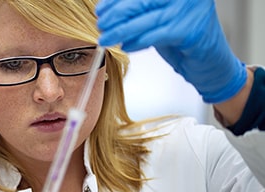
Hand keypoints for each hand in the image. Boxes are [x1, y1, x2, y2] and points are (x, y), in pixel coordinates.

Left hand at [96, 0, 246, 102]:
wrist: (212, 63)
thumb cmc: (186, 37)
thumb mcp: (160, 16)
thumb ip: (140, 10)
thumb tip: (109, 9)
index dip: (117, 0)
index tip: (101, 9)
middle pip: (141, 1)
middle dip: (116, 14)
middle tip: (101, 25)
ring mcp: (189, 10)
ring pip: (145, 19)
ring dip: (121, 31)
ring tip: (106, 39)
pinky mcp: (189, 30)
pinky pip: (154, 36)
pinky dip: (137, 42)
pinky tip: (125, 47)